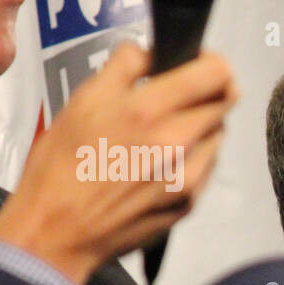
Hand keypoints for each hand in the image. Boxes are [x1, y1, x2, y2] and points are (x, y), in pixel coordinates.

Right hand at [0, 43, 237, 284]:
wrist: (58, 231)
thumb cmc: (61, 163)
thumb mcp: (81, 100)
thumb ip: (124, 67)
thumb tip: (151, 53)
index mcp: (148, 109)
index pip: (217, 73)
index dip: (211, 63)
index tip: (195, 63)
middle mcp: (178, 141)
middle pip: (225, 102)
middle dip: (206, 92)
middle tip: (179, 96)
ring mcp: (190, 175)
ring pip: (217, 133)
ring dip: (201, 125)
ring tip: (165, 132)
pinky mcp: (191, 201)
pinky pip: (207, 165)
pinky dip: (194, 156)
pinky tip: (162, 163)